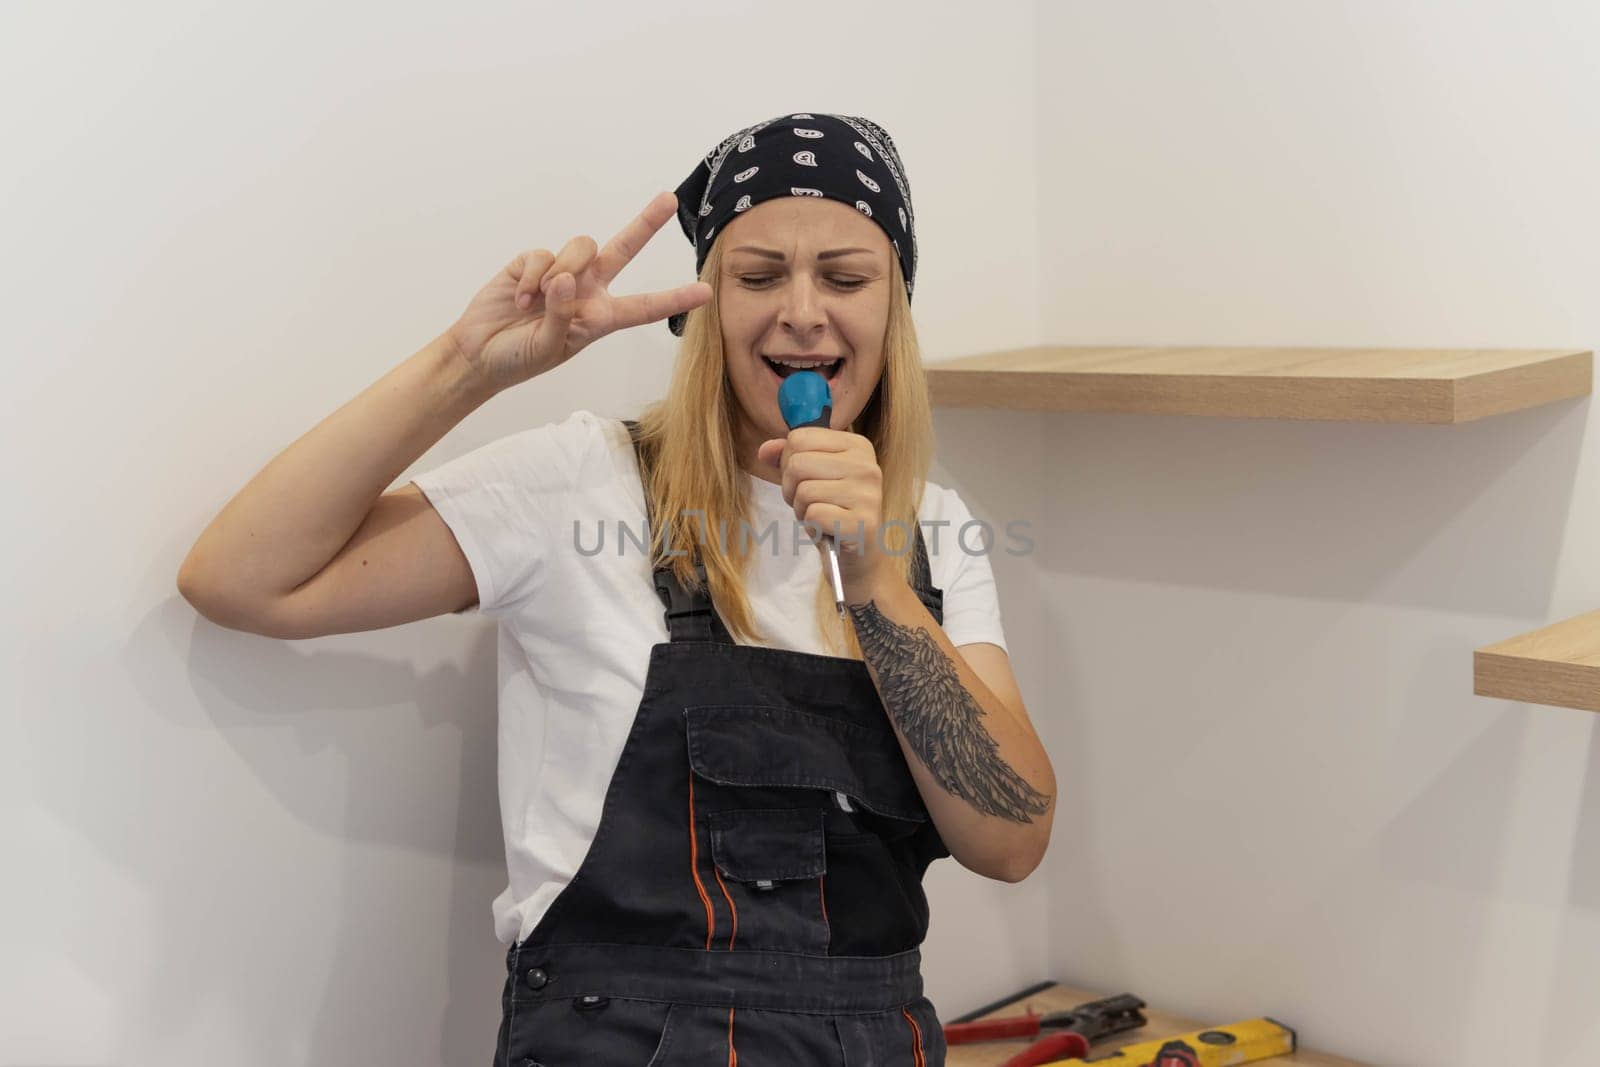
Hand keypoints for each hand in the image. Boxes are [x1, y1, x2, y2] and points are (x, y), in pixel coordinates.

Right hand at [447, 191, 711, 392]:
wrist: (478, 353)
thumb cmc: (519, 359)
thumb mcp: (548, 348)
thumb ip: (562, 316)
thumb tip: (565, 279)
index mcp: (600, 317)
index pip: (643, 307)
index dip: (673, 300)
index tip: (705, 293)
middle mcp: (587, 290)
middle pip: (622, 249)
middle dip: (645, 223)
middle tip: (669, 199)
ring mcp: (560, 272)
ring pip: (580, 248)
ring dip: (561, 271)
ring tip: (537, 302)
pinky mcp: (531, 263)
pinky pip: (542, 254)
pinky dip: (531, 277)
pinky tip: (519, 299)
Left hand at [755, 426, 892, 591]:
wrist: (857, 555)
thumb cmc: (832, 510)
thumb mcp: (809, 477)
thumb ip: (787, 457)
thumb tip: (764, 450)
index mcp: (857, 445)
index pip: (799, 438)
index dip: (788, 462)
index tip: (805, 480)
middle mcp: (867, 466)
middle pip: (798, 463)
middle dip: (791, 488)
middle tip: (809, 503)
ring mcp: (868, 495)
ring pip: (804, 490)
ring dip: (801, 509)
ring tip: (819, 517)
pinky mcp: (862, 523)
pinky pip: (814, 514)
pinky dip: (811, 526)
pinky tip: (826, 530)